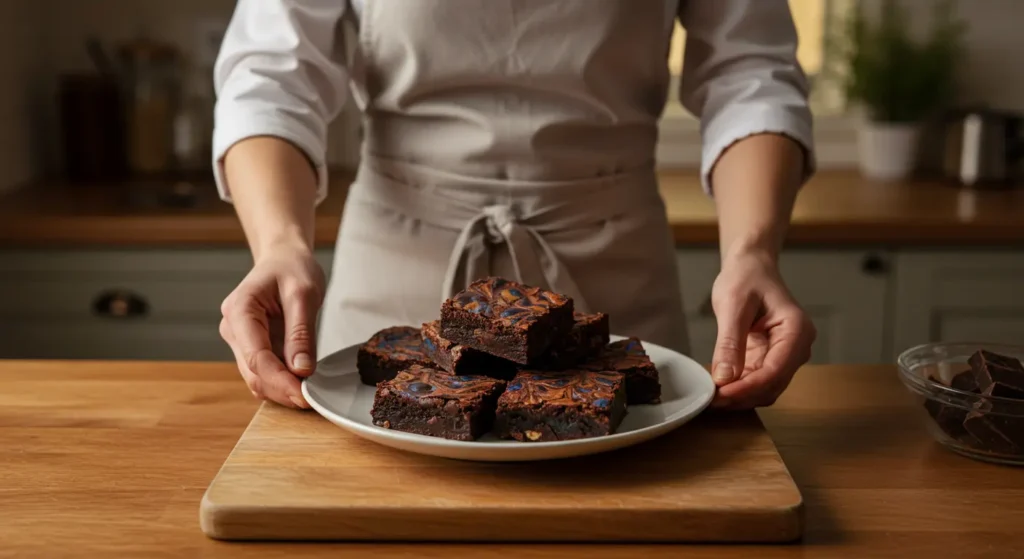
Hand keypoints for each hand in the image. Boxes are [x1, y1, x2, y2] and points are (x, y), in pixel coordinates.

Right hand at [219, 242, 325, 407]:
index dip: (280, 381)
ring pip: (256, 377)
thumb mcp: (304, 294)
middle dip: (282, 390)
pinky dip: (281, 382)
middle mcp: (233, 328)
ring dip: (281, 390)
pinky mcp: (252, 347)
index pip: (257, 356)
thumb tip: (301, 370)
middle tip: (312, 401)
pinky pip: (264, 372)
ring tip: (310, 395)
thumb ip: (301, 333)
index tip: (304, 396)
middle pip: (254, 372)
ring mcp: (239, 340)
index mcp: (240, 310)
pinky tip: (301, 385)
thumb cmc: (292, 268)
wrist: (284, 258)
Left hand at [708, 249, 814, 409]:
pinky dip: (739, 388)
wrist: (750, 267)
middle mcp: (797, 347)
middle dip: (742, 395)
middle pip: (772, 385)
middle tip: (710, 400)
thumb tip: (724, 378)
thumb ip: (730, 342)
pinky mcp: (770, 358)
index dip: (747, 388)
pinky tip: (718, 388)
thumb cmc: (746, 277)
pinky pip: (756, 381)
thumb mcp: (733, 306)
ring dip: (740, 396)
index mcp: (797, 330)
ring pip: (765, 388)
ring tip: (711, 396)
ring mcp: (785, 355)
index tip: (720, 394)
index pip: (775, 371)